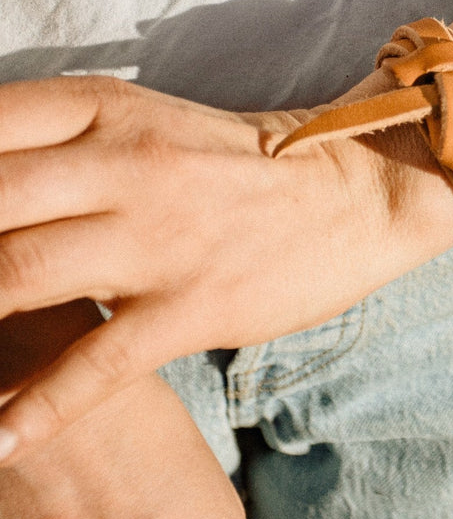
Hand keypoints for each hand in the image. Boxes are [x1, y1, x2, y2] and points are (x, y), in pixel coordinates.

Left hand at [0, 74, 452, 459]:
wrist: (353, 189)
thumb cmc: (239, 163)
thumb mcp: (145, 123)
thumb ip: (59, 141)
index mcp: (104, 109)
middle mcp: (122, 164)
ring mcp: (158, 236)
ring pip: (16, 276)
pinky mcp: (193, 304)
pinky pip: (95, 363)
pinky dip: (31, 408)